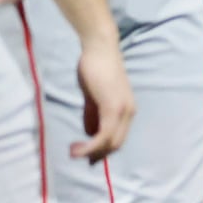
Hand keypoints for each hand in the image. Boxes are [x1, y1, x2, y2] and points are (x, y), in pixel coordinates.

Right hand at [72, 38, 133, 161]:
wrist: (99, 48)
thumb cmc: (96, 68)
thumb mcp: (93, 97)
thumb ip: (93, 115)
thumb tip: (90, 133)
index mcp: (127, 109)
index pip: (118, 139)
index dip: (101, 150)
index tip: (84, 154)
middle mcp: (129, 111)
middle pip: (115, 145)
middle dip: (96, 154)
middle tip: (76, 154)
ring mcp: (123, 110)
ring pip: (110, 143)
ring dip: (90, 152)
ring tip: (73, 151)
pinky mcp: (113, 107)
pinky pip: (104, 135)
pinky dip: (90, 146)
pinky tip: (77, 147)